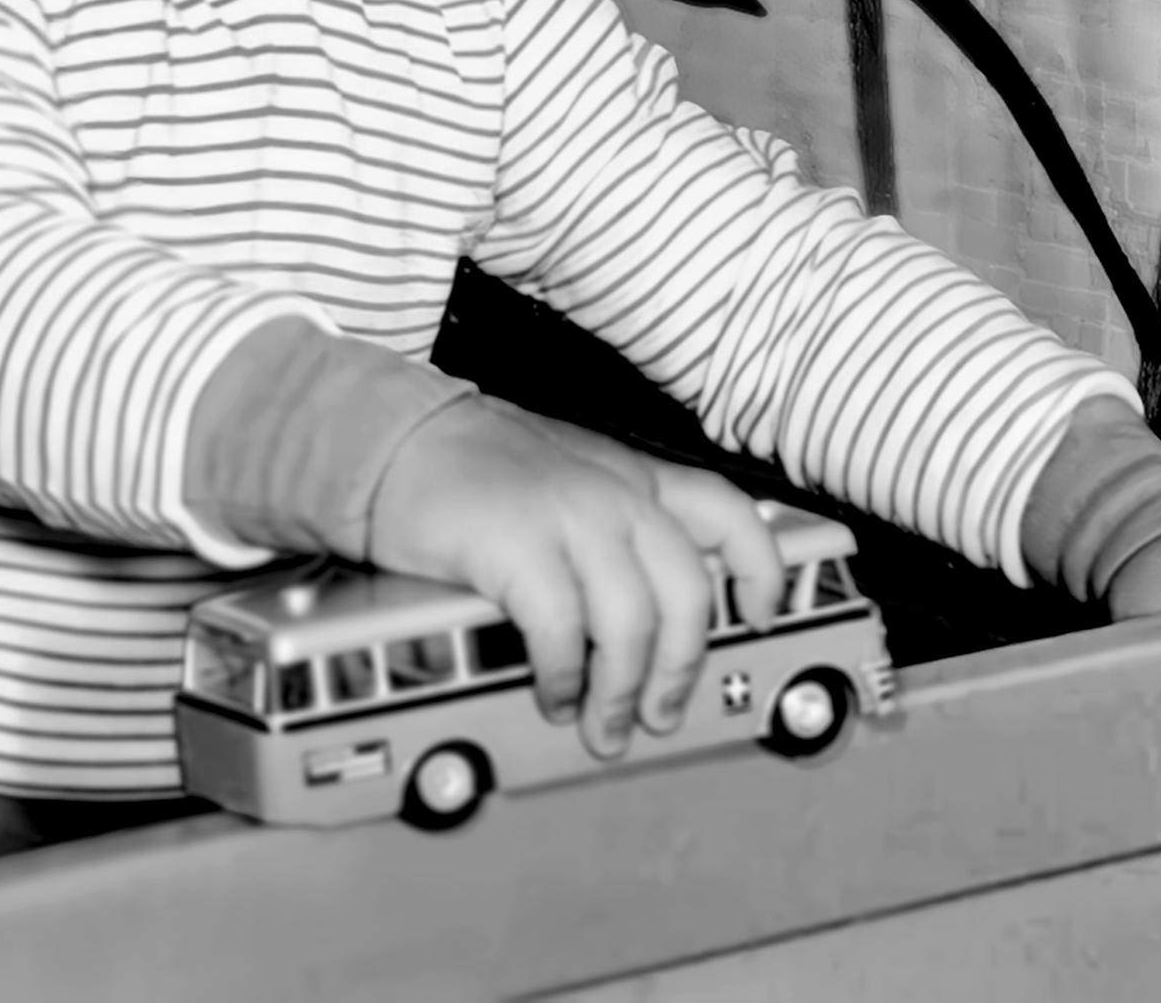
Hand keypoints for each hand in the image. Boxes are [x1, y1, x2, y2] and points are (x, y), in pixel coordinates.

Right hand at [366, 397, 782, 758]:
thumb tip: (651, 613)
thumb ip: (614, 524)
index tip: (762, 617)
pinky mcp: (517, 546)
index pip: (728, 513)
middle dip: (682, 667)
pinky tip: (553, 692)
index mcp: (631, 477)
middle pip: (688, 589)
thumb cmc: (475, 466)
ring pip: (635, 621)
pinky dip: (564, 677)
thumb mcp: (569, 476)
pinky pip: (563, 632)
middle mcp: (612, 493)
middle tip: (661, 711)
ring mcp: (567, 516)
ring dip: (622, 690)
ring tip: (601, 722)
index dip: (760, 571)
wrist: (397, 438)